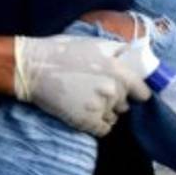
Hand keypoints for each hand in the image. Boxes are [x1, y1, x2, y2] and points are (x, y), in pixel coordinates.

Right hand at [13, 35, 151, 136]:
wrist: (32, 67)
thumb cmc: (63, 51)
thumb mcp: (98, 44)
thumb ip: (121, 52)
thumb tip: (137, 56)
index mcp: (119, 71)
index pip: (144, 93)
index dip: (137, 93)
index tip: (131, 93)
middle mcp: (114, 90)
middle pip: (126, 105)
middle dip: (116, 101)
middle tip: (99, 93)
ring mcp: (100, 107)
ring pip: (114, 117)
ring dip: (106, 113)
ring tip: (89, 102)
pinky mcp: (85, 121)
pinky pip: (103, 130)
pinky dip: (97, 125)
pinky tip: (87, 114)